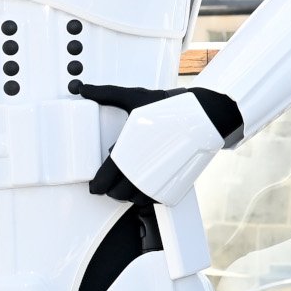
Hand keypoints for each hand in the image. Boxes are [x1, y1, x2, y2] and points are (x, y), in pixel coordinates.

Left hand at [77, 84, 241, 205]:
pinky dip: (146, 198)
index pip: (103, 179)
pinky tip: (145, 187)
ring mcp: (157, 181)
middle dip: (111, 189)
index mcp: (126, 154)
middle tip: (112, 181)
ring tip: (128, 184)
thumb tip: (84, 88)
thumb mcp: (135, 98)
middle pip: (116, 194)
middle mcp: (139, 171)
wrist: (205, 116)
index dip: (96, 185)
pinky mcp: (173, 186)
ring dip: (128, 195)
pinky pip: (153, 201)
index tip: (95, 185)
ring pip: (134, 200)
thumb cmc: (171, 107)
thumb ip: (107, 94)